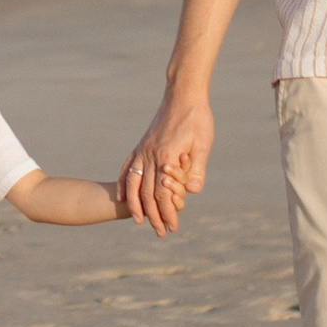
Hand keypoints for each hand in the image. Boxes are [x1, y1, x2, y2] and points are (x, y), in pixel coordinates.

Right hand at [120, 88, 212, 233]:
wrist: (183, 93)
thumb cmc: (197, 118)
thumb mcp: (203, 143)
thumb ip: (197, 169)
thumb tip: (192, 192)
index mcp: (166, 156)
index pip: (162, 193)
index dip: (168, 212)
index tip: (173, 227)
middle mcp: (150, 155)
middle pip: (146, 193)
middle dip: (153, 215)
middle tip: (161, 232)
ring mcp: (143, 149)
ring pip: (132, 183)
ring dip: (135, 205)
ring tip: (139, 221)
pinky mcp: (141, 145)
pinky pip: (127, 168)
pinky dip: (123, 184)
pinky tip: (123, 196)